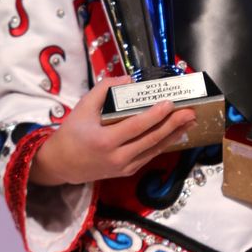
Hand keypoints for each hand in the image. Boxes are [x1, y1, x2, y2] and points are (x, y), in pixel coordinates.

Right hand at [29, 77, 196, 185]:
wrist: (61, 165)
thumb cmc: (72, 132)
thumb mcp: (83, 106)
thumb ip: (104, 89)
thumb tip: (129, 79)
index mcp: (104, 140)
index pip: (136, 126)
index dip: (155, 115)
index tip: (170, 103)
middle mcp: (117, 157)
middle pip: (151, 139)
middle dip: (173, 124)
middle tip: (190, 111)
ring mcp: (123, 167)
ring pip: (154, 150)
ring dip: (174, 135)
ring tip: (190, 121)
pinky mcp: (126, 172)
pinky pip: (149, 156)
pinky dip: (163, 145)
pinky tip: (175, 134)